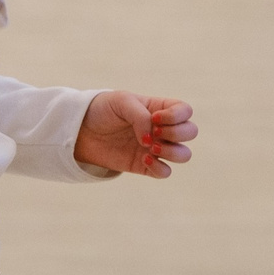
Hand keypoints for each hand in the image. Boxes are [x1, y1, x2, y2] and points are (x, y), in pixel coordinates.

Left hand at [74, 93, 196, 176]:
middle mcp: (163, 128)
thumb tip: (151, 140)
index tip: (155, 118)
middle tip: (155, 133)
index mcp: (160, 108)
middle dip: (177, 133)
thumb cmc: (104, 110)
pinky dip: (159, 168)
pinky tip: (143, 160)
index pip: (185, 111)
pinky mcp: (146, 166)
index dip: (177, 116)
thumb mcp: (122, 102)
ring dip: (172, 152)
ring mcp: (156, 148)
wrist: (82, 130)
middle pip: (191, 132)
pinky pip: (165, 172)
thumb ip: (140, 116)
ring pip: (184, 154)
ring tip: (151, 148)